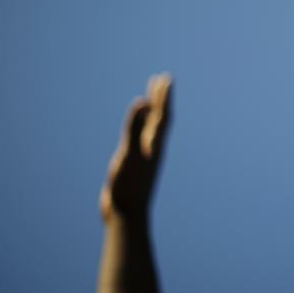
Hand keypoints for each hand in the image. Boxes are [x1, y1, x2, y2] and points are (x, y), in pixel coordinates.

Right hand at [100, 74, 172, 221]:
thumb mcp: (129, 152)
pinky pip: (141, 141)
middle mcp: (153, 148)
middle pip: (160, 118)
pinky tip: (136, 129)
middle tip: (162, 80)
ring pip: (151, 129)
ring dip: (151, 112)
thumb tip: (142, 102)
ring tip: (150, 99)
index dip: (164, 97)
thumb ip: (134, 127)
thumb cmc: (128, 184)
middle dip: (161, 99)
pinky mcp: (136, 165)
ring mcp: (145, 156)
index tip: (166, 79)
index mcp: (154, 144)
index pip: (163, 115)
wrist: (127, 213)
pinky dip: (140, 129)